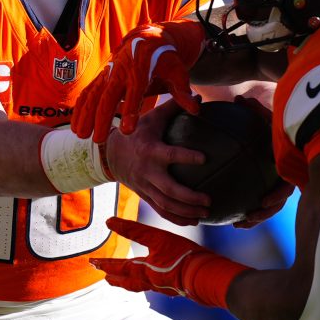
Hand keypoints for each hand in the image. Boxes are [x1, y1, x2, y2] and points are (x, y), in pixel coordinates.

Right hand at [73, 20, 206, 142]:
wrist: (148, 37)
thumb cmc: (165, 58)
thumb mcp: (178, 71)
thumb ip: (183, 91)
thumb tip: (195, 108)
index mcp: (141, 68)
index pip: (135, 92)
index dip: (130, 110)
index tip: (127, 130)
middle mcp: (121, 70)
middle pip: (109, 96)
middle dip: (102, 118)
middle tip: (99, 140)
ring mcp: (108, 73)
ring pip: (94, 96)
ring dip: (85, 115)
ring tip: (81, 136)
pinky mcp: (102, 76)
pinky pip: (88, 93)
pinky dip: (80, 109)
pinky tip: (75, 125)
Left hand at [90, 216, 250, 307]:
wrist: (210, 277)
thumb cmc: (184, 257)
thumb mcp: (157, 238)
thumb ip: (133, 230)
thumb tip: (108, 221)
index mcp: (144, 271)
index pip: (119, 267)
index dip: (105, 263)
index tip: (92, 262)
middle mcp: (151, 282)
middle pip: (128, 282)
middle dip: (115, 278)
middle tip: (104, 278)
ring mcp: (165, 287)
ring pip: (142, 286)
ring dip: (130, 282)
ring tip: (126, 280)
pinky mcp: (178, 288)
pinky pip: (157, 286)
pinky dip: (150, 283)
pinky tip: (157, 280)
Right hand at [105, 100, 209, 224]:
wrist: (110, 154)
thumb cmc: (138, 132)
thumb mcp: (153, 117)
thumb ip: (175, 107)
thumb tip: (200, 98)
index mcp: (151, 150)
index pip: (170, 155)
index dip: (186, 157)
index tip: (205, 157)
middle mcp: (148, 171)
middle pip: (169, 190)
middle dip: (190, 198)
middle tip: (209, 200)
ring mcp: (145, 186)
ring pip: (166, 204)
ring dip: (186, 211)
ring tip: (206, 213)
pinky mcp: (145, 195)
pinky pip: (161, 211)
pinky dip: (177, 218)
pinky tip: (194, 220)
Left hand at [221, 93, 294, 228]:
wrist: (294, 129)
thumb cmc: (280, 120)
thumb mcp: (270, 115)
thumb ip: (257, 109)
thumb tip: (239, 98)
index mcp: (290, 164)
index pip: (287, 184)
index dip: (277, 194)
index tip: (263, 201)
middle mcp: (289, 177)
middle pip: (279, 201)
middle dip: (265, 212)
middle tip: (248, 217)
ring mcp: (282, 184)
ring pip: (271, 207)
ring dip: (256, 217)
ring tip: (237, 224)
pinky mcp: (274, 187)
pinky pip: (262, 202)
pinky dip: (250, 210)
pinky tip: (232, 217)